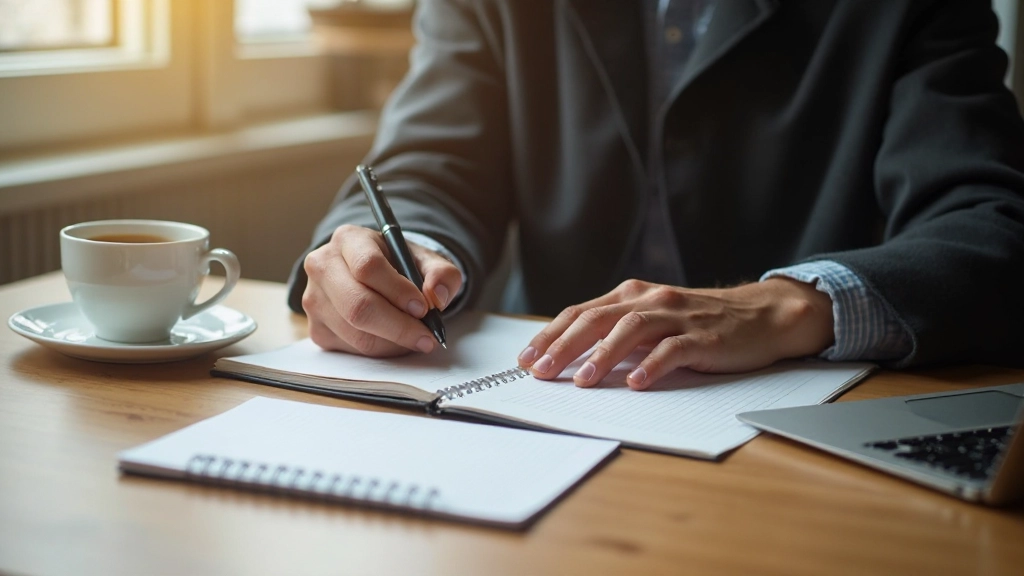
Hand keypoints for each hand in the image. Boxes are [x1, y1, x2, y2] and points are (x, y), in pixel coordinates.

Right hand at [302, 224, 462, 355]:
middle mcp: (322, 266)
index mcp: (348, 239)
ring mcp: (314, 299)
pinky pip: (351, 348)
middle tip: (427, 337)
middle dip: (398, 327)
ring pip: (356, 332)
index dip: (398, 291)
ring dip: (393, 343)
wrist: (372, 275)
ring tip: (416, 338)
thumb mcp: (425, 260)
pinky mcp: (316, 328)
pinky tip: (395, 340)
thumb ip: (441, 273)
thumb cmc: (398, 265)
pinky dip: (380, 350)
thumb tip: (438, 296)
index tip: (423, 308)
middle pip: (357, 305)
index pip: (368, 267)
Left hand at [517, 278, 833, 389]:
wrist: (762, 315)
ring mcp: (677, 316)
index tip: (526, 358)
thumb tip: (572, 357)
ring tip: (581, 381)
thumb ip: (618, 332)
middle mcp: (650, 300)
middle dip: (563, 346)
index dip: (550, 334)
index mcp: (632, 295)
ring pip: (630, 330)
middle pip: (596, 319)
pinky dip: (651, 365)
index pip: (581, 312)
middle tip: (540, 371)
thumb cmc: (701, 322)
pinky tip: (635, 382)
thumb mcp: (654, 320)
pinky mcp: (703, 336)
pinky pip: (672, 349)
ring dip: (601, 356)